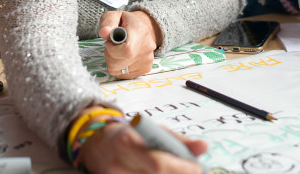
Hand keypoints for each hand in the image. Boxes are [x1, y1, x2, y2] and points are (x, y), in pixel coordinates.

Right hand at [79, 117, 206, 173]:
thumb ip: (178, 140)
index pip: (157, 162)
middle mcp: (118, 162)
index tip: (197, 168)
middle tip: (192, 172)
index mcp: (128, 141)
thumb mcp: (152, 130)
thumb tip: (204, 147)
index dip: (180, 168)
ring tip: (177, 172)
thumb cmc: (129, 135)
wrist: (95, 143)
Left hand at [99, 10, 158, 78]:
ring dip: (113, 62)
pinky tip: (123, 58)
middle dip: (109, 56)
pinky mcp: (146, 69)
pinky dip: (119, 68)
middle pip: (119, 64)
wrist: (143, 28)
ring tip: (117, 51)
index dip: (112, 49)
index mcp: (140, 32)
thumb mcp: (115, 15)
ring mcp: (147, 60)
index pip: (126, 50)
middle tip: (112, 46)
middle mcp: (147, 48)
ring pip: (119, 71)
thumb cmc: (126, 22)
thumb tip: (103, 33)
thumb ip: (108, 22)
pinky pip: (124, 75)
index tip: (110, 41)